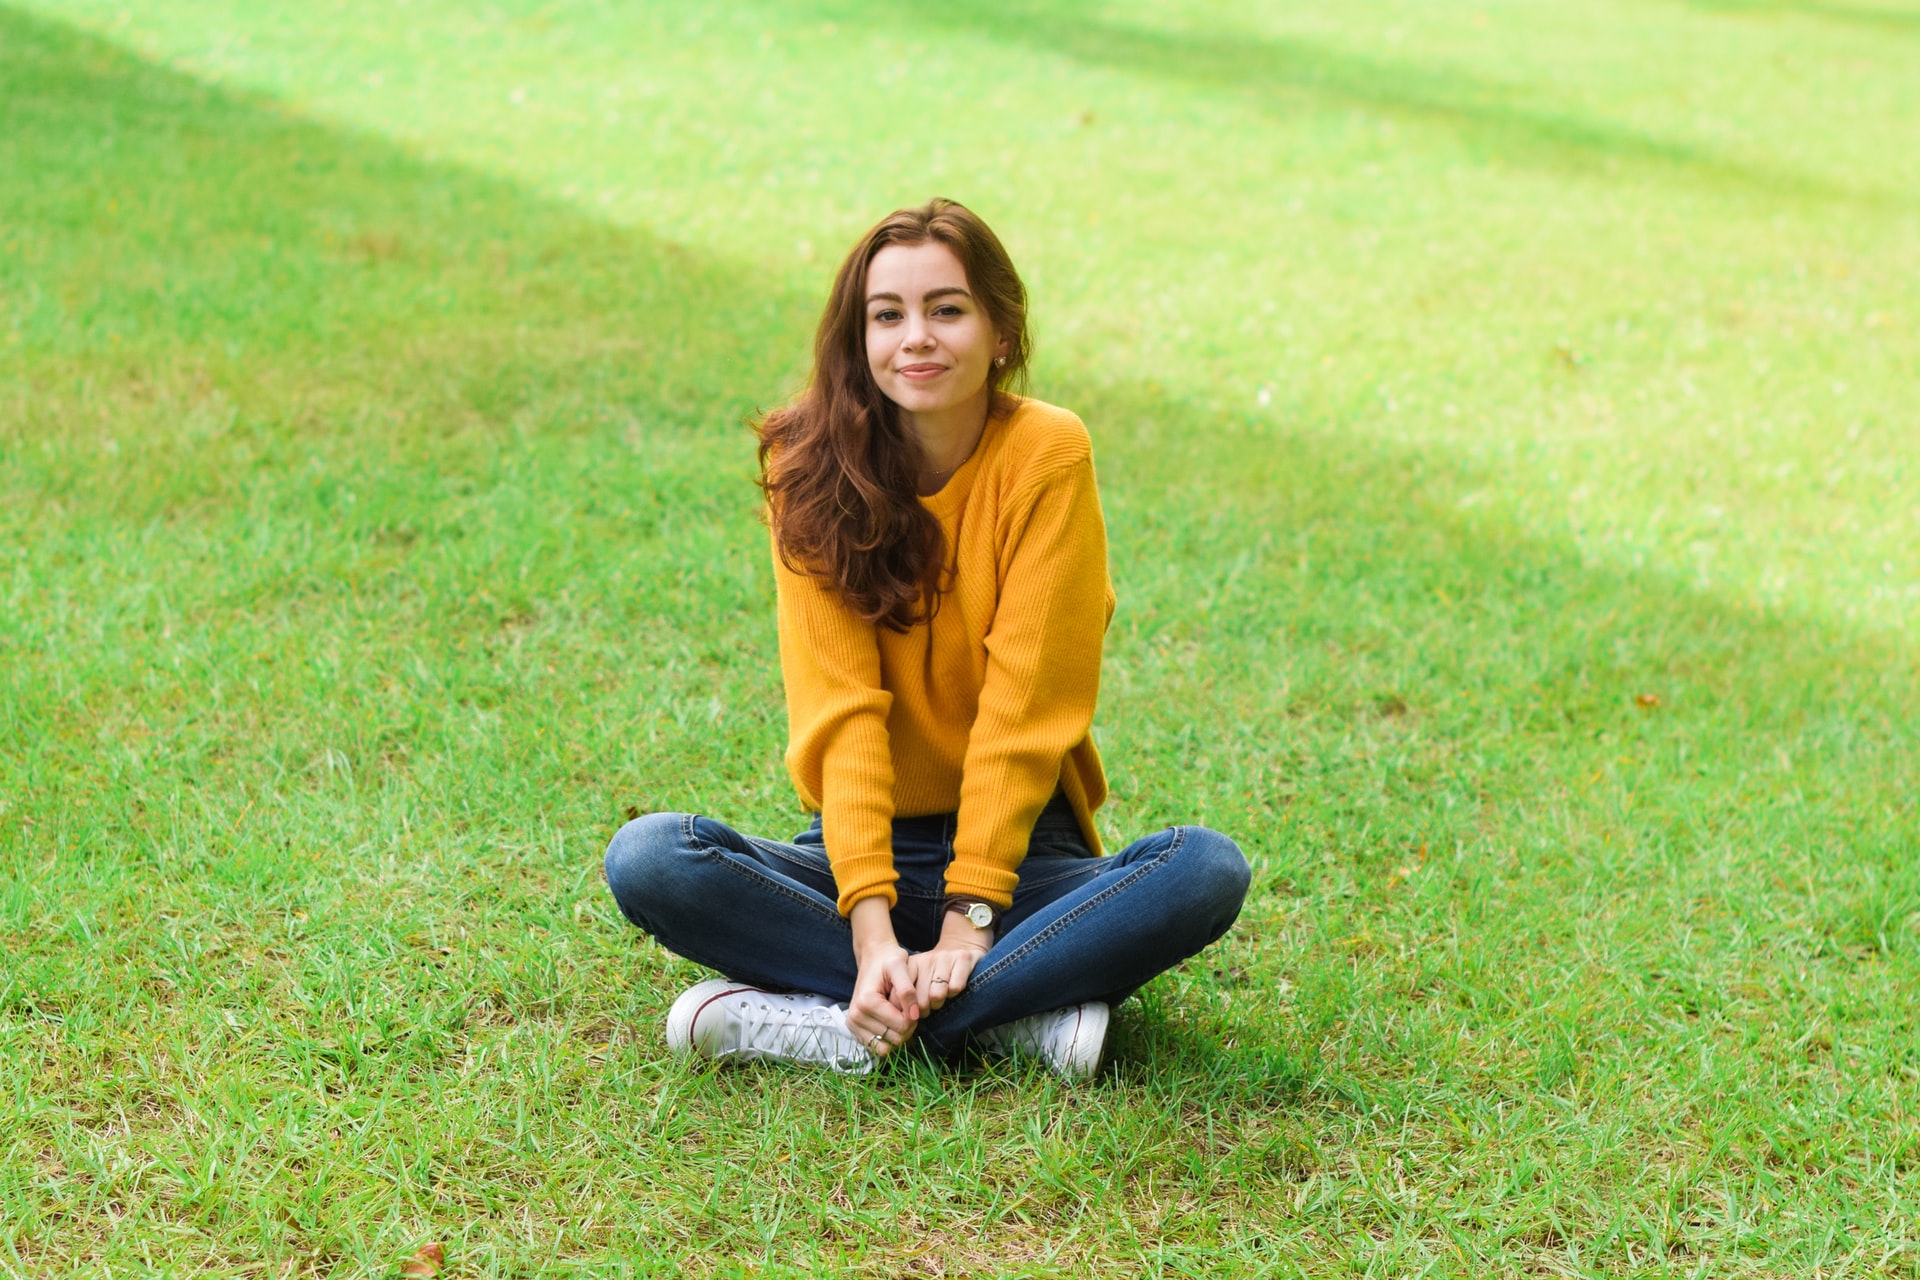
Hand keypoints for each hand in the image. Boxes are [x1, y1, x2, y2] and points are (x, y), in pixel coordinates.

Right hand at [845, 897, 918, 1057]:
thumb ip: (908, 990)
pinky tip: (891, 1021)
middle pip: (894, 1039)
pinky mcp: (855, 1030)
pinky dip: (887, 1038)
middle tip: (907, 1009)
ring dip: (897, 1034)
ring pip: (886, 1047)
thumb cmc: (888, 960)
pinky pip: (877, 1047)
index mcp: (866, 1002)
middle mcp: (855, 1016)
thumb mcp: (900, 966)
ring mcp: (853, 1025)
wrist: (873, 957)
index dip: (913, 1018)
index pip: (901, 1026)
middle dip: (906, 1027)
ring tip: (899, 1014)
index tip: (912, 1004)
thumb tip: (914, 1015)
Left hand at [909, 911, 992, 1012]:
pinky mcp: (963, 958)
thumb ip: (907, 996)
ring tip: (940, 999)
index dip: (908, 1010)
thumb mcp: (917, 979)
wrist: (961, 946)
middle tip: (929, 1006)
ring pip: (937, 996)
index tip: (913, 1015)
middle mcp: (926, 959)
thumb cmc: (935, 973)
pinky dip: (955, 994)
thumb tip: (903, 1019)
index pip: (903, 995)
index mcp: (911, 964)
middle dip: (926, 1010)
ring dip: (940, 1003)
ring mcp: (944, 957)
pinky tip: (953, 989)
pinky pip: (955, 988)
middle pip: (921, 1000)